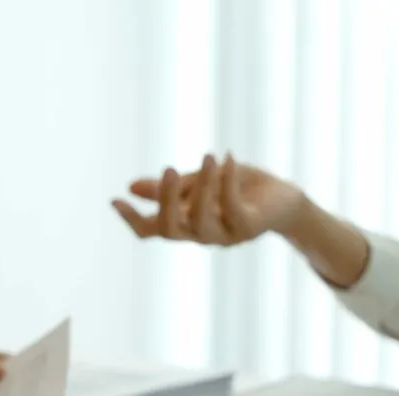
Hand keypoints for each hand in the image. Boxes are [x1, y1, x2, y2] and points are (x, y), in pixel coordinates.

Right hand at [111, 153, 308, 245]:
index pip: (150, 230)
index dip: (131, 218)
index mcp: (184, 223)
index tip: (115, 200)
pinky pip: (232, 206)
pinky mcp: (248, 227)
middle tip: (168, 169)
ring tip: (208, 156)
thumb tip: (130, 187)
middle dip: (166, 200)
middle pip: (170, 229)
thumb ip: (168, 187)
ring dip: (202, 187)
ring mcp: (224, 234)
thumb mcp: (197, 182)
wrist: (283, 200)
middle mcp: (199, 234)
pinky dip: (227, 181)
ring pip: (200, 220)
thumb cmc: (238, 189)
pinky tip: (227, 158)